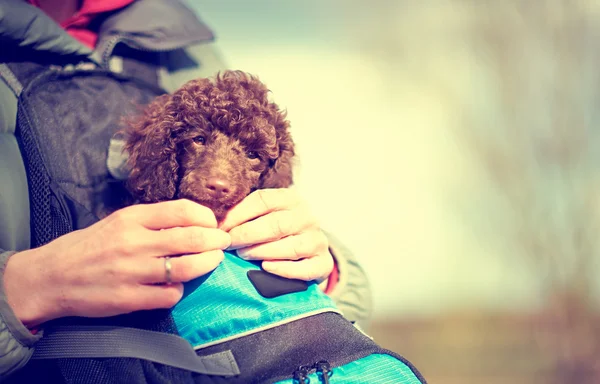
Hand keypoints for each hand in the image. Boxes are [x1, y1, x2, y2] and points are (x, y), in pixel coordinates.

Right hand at [3, 199, 229, 327]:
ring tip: (212, 261)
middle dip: (216, 241)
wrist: (50, 276)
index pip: (183, 210)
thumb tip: (194, 221)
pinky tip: (176, 286)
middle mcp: (133, 242)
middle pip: (193, 239)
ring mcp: (132, 271)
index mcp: (132, 218)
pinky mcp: (129, 298)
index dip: (207, 217)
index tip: (213, 224)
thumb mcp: (118, 221)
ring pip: (187, 268)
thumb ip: (153, 220)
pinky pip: (170, 295)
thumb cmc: (89, 246)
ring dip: (207, 265)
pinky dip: (179, 291)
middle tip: (223, 243)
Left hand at [219, 189, 333, 282]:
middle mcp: (308, 217)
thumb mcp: (263, 217)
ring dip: (262, 252)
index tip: (220, 228)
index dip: (238, 214)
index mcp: (291, 199)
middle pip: (275, 224)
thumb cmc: (276, 235)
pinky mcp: (323, 263)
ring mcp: (318, 240)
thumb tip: (216, 222)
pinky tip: (266, 268)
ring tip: (242, 256)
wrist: (306, 256)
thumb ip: (245, 215)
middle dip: (247, 234)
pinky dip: (283, 269)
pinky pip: (304, 268)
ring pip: (290, 246)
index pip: (262, 200)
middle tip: (229, 244)